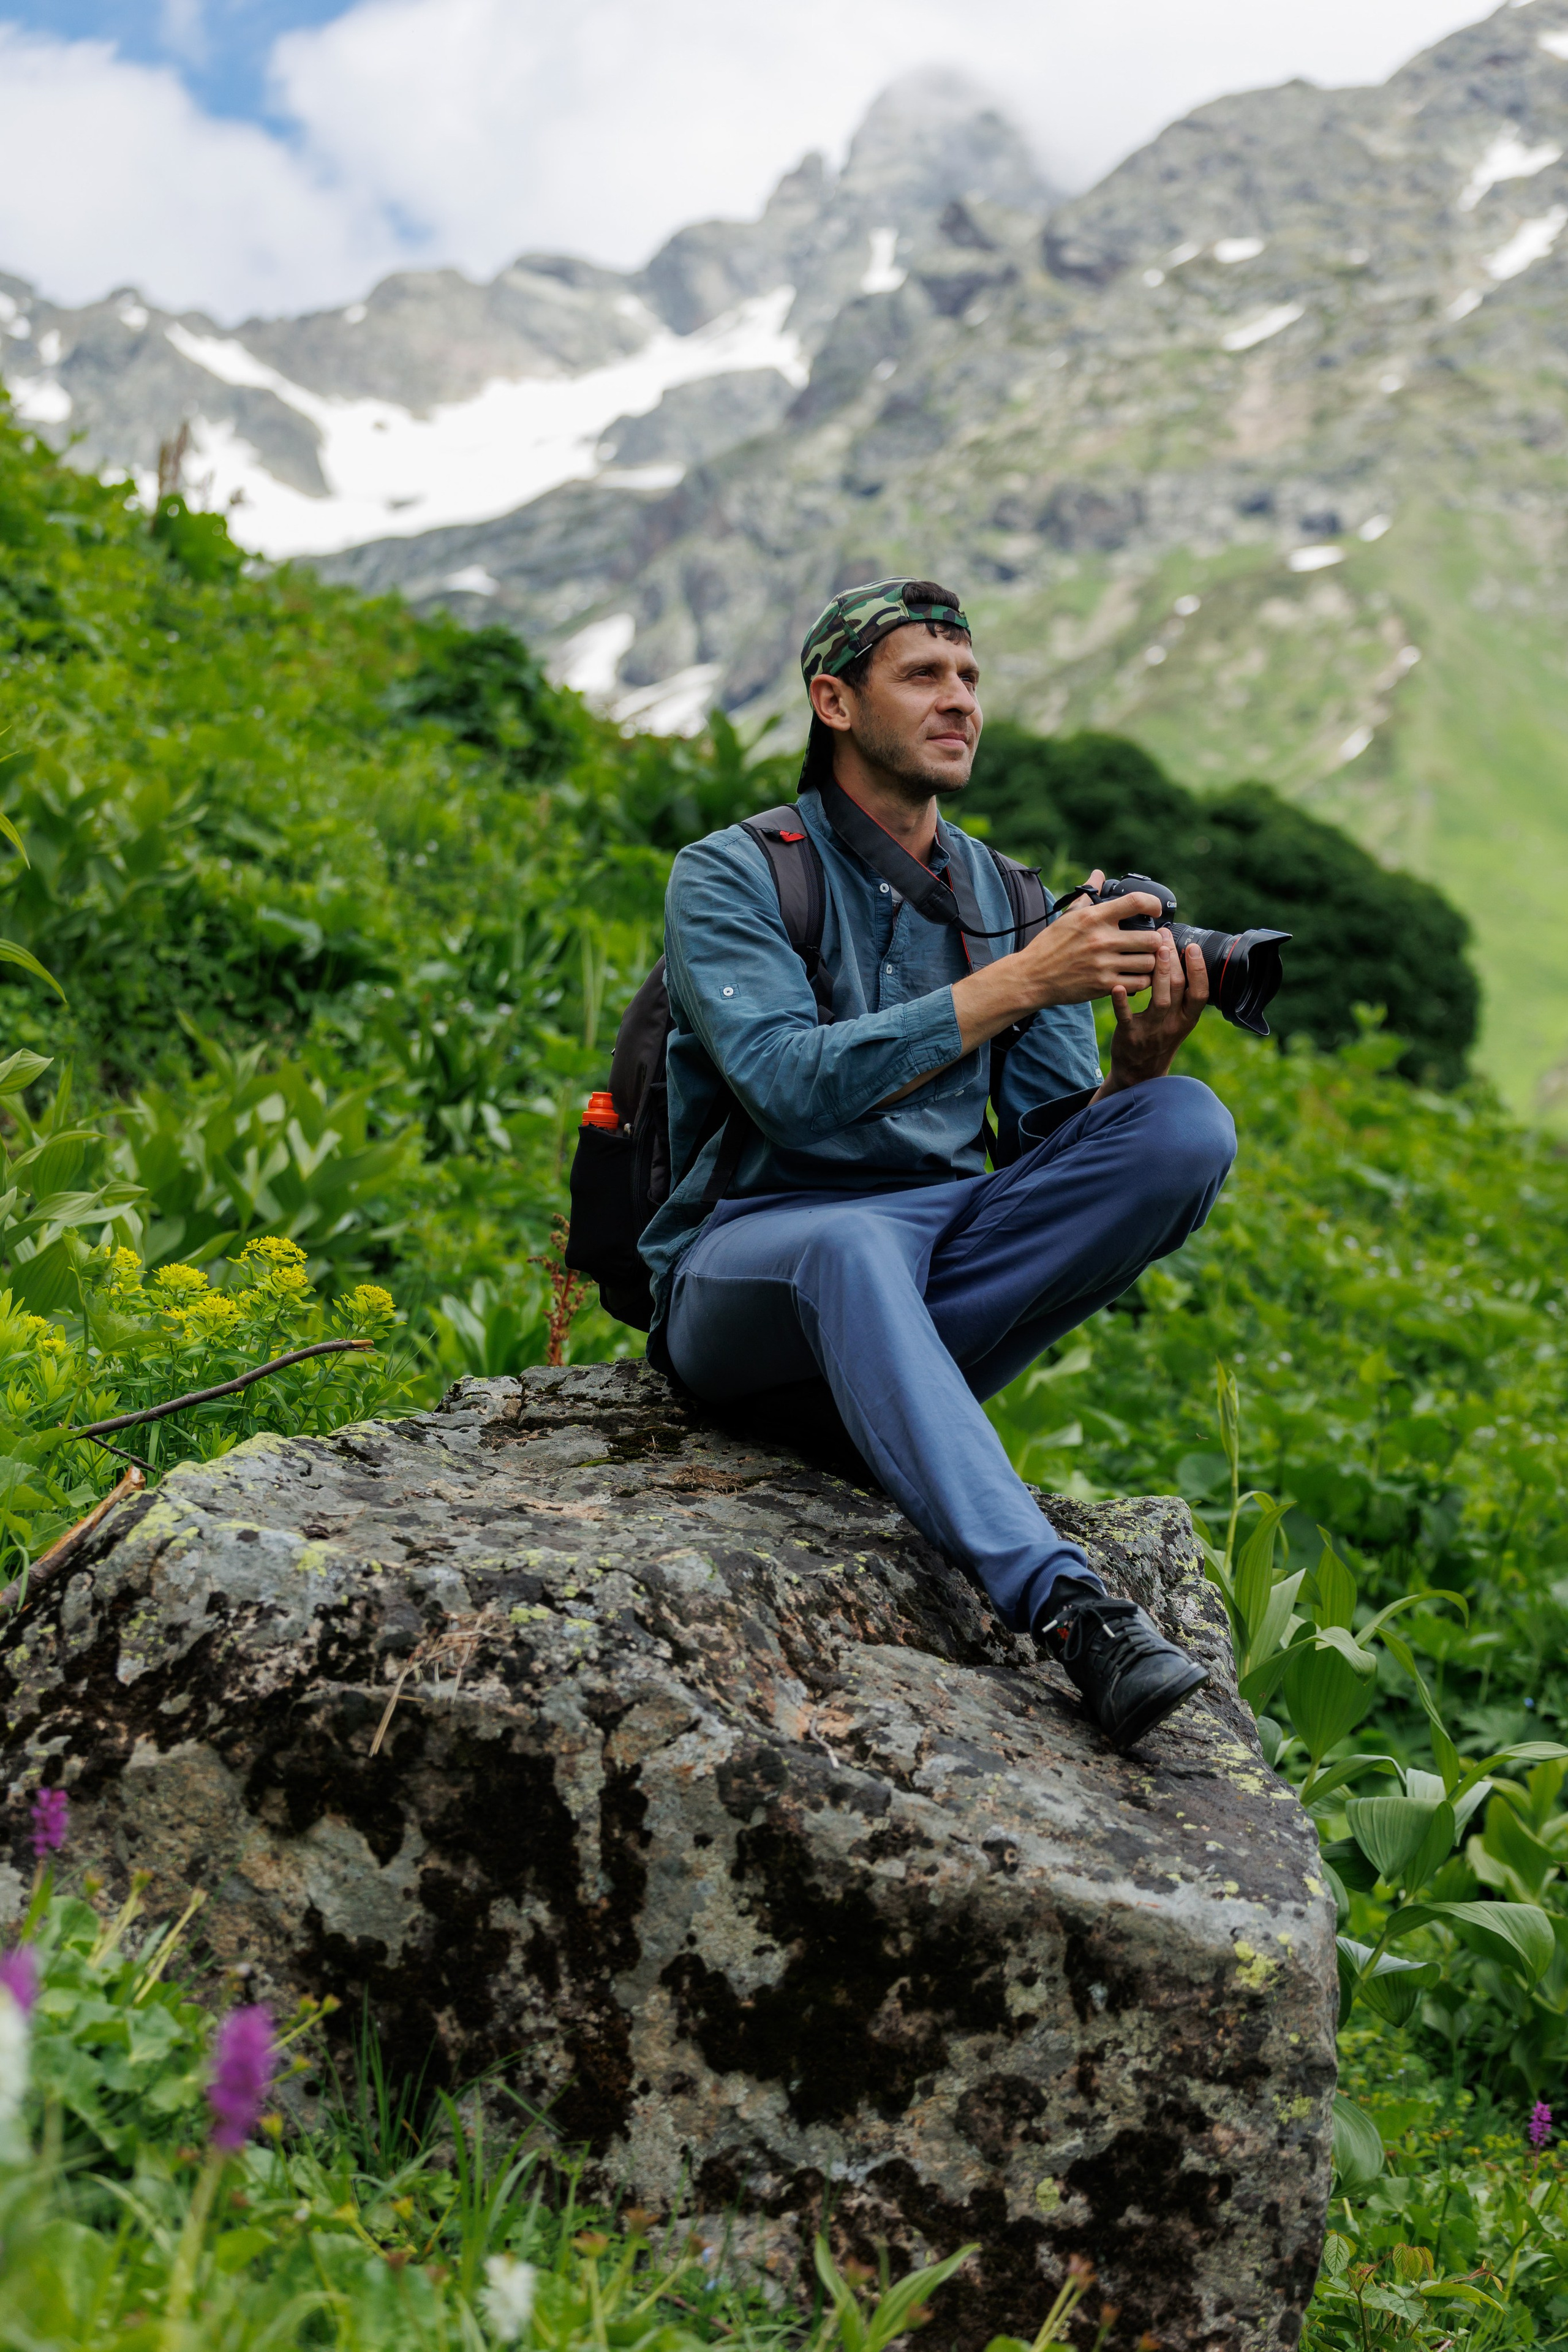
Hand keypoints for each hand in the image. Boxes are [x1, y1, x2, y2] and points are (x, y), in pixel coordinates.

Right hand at [951, 869, 1166, 1054]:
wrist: (1032, 977)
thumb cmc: (1050, 945)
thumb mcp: (1068, 916)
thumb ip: (1089, 895)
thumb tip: (1099, 874)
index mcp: (1094, 918)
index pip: (1135, 902)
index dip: (1153, 904)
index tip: (1156, 910)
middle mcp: (1102, 940)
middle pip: (1151, 939)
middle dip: (1155, 940)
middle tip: (1150, 942)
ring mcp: (1104, 964)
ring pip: (1149, 963)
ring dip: (1150, 962)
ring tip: (1144, 960)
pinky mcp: (1104, 986)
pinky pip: (1139, 984)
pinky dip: (1142, 980)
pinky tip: (1135, 975)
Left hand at [1096, 927, 1209, 1094]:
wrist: (1139, 1074)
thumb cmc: (1159, 1037)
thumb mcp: (1178, 1020)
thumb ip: (1182, 995)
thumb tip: (1181, 955)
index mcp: (1188, 1019)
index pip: (1201, 992)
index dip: (1199, 970)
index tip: (1193, 946)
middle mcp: (1173, 1024)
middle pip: (1180, 989)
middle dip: (1175, 960)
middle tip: (1165, 936)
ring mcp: (1152, 1030)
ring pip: (1160, 1000)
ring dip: (1160, 974)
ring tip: (1156, 950)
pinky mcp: (1130, 1036)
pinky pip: (1126, 1017)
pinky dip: (1121, 1002)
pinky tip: (1117, 985)